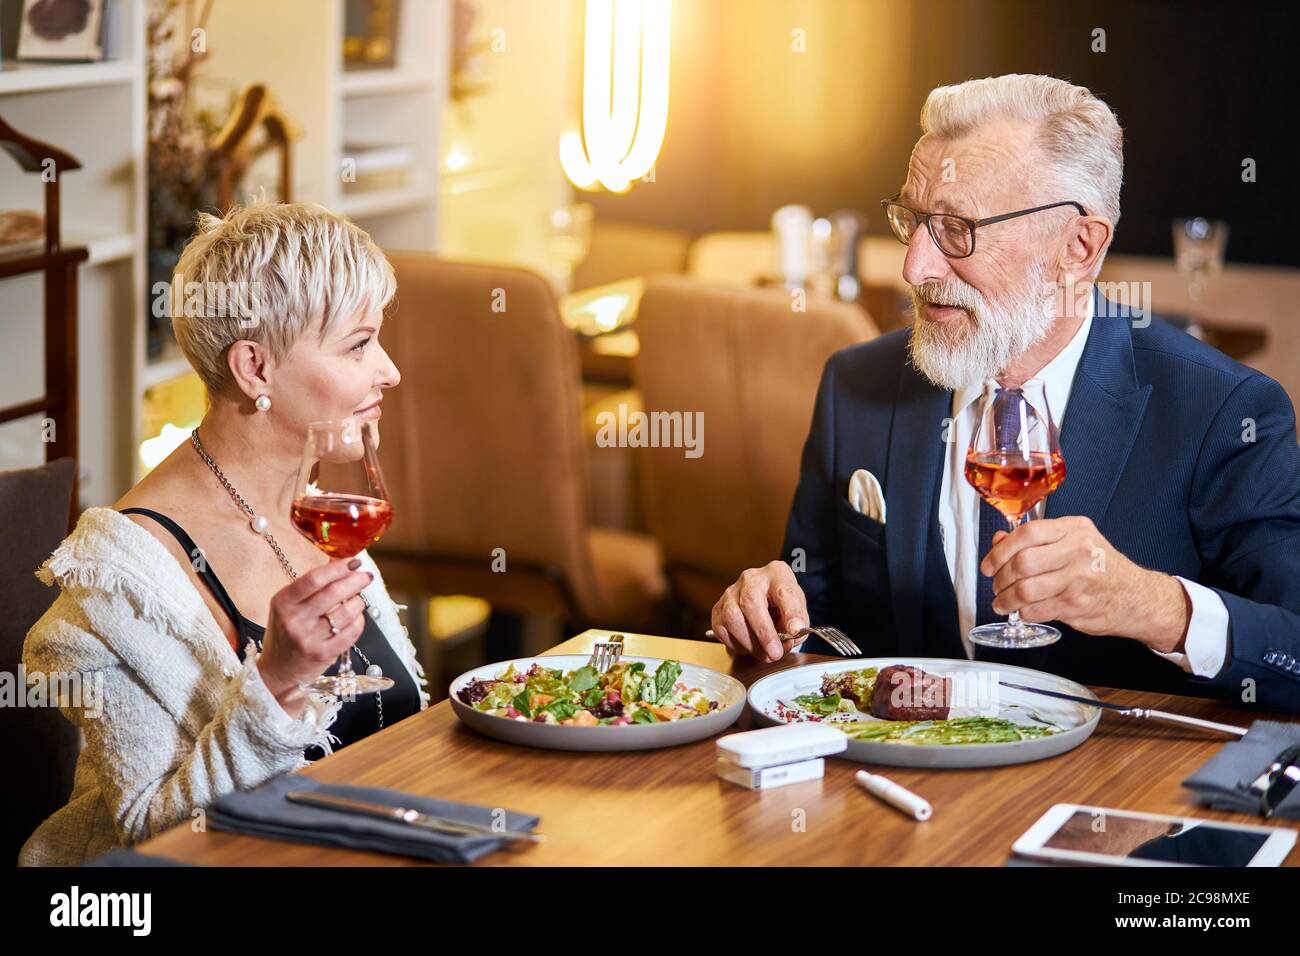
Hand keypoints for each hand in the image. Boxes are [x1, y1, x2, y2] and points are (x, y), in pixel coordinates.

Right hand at [256, 557, 374, 713]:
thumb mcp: (287, 606)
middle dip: (355, 581)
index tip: (354, 562)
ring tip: (358, 600)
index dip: (338, 567)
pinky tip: (356, 618)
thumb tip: (339, 562)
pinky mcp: (323, 654)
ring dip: (358, 602)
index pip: (314, 579)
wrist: (277, 671)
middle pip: (333, 593)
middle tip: (365, 577)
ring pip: (346, 612)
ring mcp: (309, 639)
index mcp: (283, 602)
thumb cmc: (285, 632)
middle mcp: (294, 620)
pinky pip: (351, 632)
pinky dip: (359, 621)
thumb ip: (310, 586)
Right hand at [710, 561, 808, 662]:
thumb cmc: (781, 602)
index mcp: (776, 574)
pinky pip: (721, 629)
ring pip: (732, 618)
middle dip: (763, 633)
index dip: (791, 612)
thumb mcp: (799, 609)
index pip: (783, 591)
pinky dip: (736, 644)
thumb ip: (797, 624)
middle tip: (775, 653)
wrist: (765, 598)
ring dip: (749, 642)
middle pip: (750, 603)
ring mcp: (731, 592)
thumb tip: (788, 639)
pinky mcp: (718, 608)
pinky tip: (749, 646)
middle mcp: (751, 579)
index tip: (795, 630)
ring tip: (764, 653)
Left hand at [980, 515, 1189, 651]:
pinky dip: (1022, 613)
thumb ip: (1036, 540)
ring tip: (1002, 602)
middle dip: (1000, 577)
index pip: (1027, 533)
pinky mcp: (1077, 605)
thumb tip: (999, 542)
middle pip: (1022, 562)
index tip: (989, 563)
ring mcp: (1078, 579)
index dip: (1000, 550)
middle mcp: (1077, 551)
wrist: (1138, 597)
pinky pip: (1037, 610)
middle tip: (995, 584)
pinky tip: (1022, 612)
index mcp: (1074, 529)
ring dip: (1006, 599)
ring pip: (1026, 589)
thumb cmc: (1103, 568)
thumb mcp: (1074, 541)